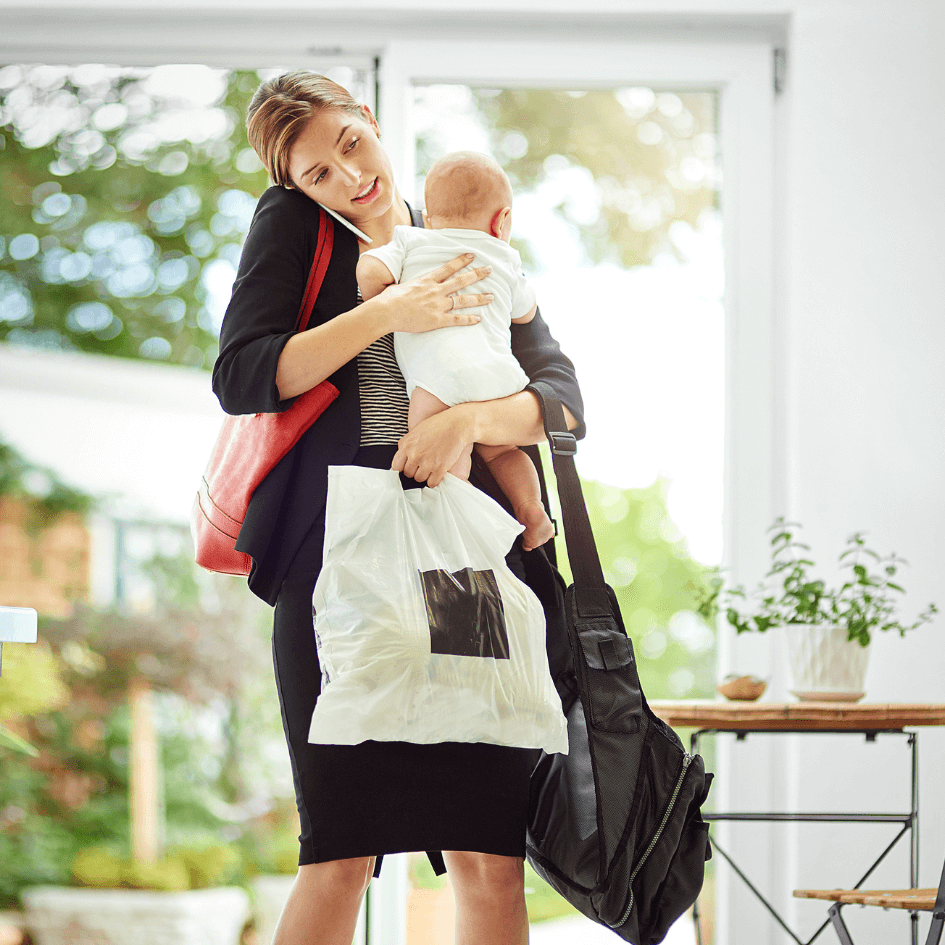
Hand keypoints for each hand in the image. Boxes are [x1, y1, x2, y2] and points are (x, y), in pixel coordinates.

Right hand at [376, 253, 492, 333]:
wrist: (386, 311)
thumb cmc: (389, 299)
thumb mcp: (401, 285)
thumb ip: (410, 285)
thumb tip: (406, 285)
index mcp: (427, 280)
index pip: (448, 268)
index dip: (462, 261)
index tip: (472, 255)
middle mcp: (435, 291)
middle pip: (461, 281)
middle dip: (477, 275)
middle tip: (490, 270)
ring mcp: (437, 305)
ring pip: (463, 300)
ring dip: (479, 298)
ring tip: (491, 296)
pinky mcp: (437, 320)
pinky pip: (456, 319)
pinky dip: (468, 319)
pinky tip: (479, 319)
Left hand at [392, 405, 474, 486]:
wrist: (456, 425)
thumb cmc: (437, 426)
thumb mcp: (415, 431)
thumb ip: (406, 445)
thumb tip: (402, 457)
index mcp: (407, 446)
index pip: (396, 467)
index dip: (402, 467)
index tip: (408, 465)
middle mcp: (415, 455)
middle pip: (408, 474)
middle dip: (414, 470)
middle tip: (422, 464)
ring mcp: (427, 463)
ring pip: (419, 479)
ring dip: (424, 475)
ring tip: (430, 467)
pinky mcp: (440, 468)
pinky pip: (432, 483)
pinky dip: (434, 480)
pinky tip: (437, 473)